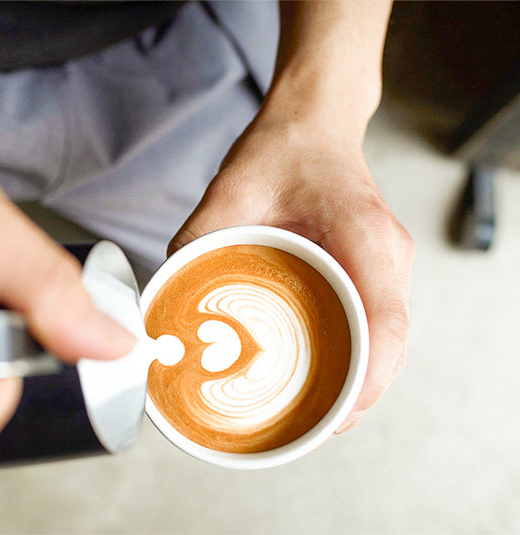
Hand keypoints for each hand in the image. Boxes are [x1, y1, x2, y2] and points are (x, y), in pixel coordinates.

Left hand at [170, 111, 413, 432]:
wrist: (314, 123)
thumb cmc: (283, 150)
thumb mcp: (227, 192)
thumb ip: (195, 244)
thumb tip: (165, 301)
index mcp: (361, 237)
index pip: (383, 323)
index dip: (366, 381)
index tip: (335, 415)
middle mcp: (386, 256)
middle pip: (390, 346)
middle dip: (358, 396)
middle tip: (311, 426)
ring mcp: (388, 265)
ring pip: (388, 341)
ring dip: (361, 382)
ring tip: (316, 410)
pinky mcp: (377, 270)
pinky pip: (377, 325)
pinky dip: (359, 357)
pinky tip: (326, 372)